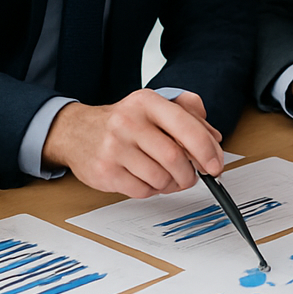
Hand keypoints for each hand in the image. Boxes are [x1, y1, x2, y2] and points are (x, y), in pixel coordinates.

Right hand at [43, 88, 223, 197]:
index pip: (185, 126)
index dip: (207, 150)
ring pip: (160, 178)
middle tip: (191, 176)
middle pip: (174, 157)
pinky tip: (146, 178)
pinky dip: (152, 190)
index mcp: (147, 102)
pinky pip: (143, 191)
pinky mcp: (105, 171)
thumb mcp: (154, 106)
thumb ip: (188, 116)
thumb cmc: (123, 121)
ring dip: (170, 184)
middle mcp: (129, 121)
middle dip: (189, 174)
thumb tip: (214, 138)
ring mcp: (114, 147)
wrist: (76, 132)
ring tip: (165, 176)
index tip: (215, 165)